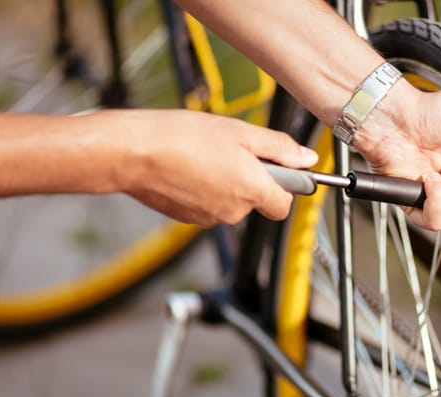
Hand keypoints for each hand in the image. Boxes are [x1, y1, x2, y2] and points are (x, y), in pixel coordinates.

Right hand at [115, 109, 317, 225]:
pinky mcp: (188, 219)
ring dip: (225, 183)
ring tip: (204, 157)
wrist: (132, 152)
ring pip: (230, 203)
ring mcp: (209, 218)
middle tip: (231, 152)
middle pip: (256, 202)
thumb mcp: (240, 132)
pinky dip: (203, 189)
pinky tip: (189, 168)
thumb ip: (279, 148)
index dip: (283, 186)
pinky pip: (207, 205)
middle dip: (250, 180)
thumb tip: (308, 159)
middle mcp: (234, 212)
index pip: (284, 204)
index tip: (277, 168)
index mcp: (253, 190)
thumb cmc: (182, 137)